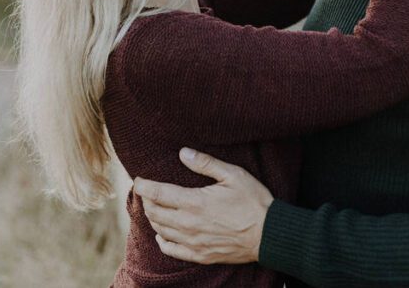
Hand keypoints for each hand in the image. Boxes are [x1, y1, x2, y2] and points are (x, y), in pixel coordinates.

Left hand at [132, 148, 272, 264]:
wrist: (269, 234)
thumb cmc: (253, 201)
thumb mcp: (233, 175)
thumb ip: (205, 163)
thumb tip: (183, 153)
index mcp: (195, 202)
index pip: (158, 194)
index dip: (144, 186)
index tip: (139, 180)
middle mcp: (189, 224)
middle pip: (155, 212)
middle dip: (146, 200)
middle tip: (147, 191)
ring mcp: (193, 242)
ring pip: (161, 230)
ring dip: (153, 217)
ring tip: (154, 206)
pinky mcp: (200, 255)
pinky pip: (171, 250)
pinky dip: (162, 240)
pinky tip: (162, 233)